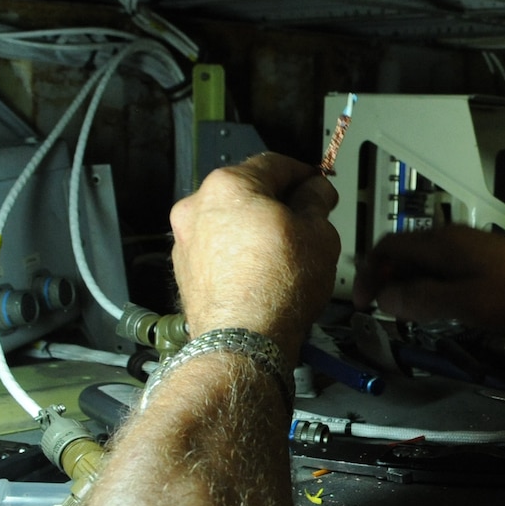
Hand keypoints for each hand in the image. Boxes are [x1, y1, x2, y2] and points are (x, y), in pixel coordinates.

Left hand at [169, 153, 338, 354]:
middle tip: (307, 220)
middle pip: (247, 191)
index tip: (319, 186)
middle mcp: (197, 206)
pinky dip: (238, 255)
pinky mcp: (185, 272)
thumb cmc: (276, 288)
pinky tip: (262, 273)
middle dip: (278, 203)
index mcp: (228, 185)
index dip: (305, 174)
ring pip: (229, 222)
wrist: (244, 341)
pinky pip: (218, 251)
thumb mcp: (319, 233)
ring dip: (255, 229)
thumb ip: (317, 201)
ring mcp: (186, 240)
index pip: (275, 164)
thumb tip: (316, 191)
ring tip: (286, 253)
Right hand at [352, 224, 504, 338]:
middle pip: (403, 253)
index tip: (362, 304)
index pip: (387, 247)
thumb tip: (385, 298)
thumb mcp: (463, 304)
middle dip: (387, 280)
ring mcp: (468, 248)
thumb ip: (420, 299)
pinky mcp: (483, 260)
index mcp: (441, 243)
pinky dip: (430, 286)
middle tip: (383, 312)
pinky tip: (439, 309)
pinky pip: (444, 269)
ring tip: (407, 314)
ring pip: (424, 262)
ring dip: (409, 285)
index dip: (368, 274)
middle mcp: (451, 238)